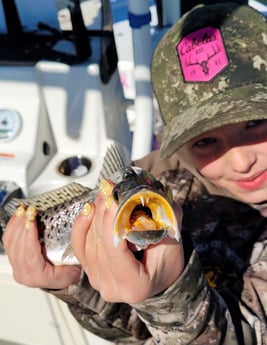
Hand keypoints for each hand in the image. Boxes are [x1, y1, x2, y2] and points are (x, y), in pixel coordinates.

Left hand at [2, 207, 80, 288]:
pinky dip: (12, 227)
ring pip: (11, 243)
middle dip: (22, 225)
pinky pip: (8, 242)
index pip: (30, 253)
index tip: (32, 219)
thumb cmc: (71, 271)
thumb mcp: (77, 261)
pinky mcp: (14, 260)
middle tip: (29, 211)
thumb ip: (76, 245)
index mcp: (38, 276)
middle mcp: (24, 274)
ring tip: (23, 210)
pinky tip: (18, 217)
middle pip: (17, 246)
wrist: (64, 279)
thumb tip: (82, 222)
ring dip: (16, 224)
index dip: (30, 235)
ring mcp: (17, 267)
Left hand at [71, 185, 183, 303]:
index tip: (114, 197)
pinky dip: (82, 224)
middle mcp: (111, 287)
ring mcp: (97, 279)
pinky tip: (89, 208)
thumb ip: (165, 218)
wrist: (158, 278)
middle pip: (99, 242)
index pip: (115, 249)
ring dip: (96, 213)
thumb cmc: (167, 262)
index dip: (111, 221)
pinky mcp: (89, 269)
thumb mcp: (172, 242)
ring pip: (88, 240)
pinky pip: (79, 243)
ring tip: (105, 193)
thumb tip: (154, 192)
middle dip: (104, 211)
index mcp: (134, 285)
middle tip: (109, 187)